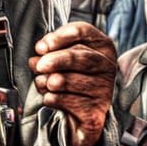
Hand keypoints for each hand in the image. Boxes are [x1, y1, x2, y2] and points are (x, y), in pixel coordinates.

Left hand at [28, 22, 116, 145]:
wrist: (78, 113)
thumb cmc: (71, 77)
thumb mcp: (63, 57)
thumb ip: (52, 48)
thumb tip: (41, 50)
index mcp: (101, 46)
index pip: (83, 32)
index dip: (60, 37)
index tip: (41, 47)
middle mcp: (107, 66)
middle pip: (82, 57)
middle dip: (57, 60)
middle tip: (39, 65)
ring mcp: (104, 89)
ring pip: (75, 81)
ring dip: (51, 81)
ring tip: (42, 82)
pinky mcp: (96, 111)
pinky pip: (70, 102)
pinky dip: (53, 99)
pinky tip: (49, 97)